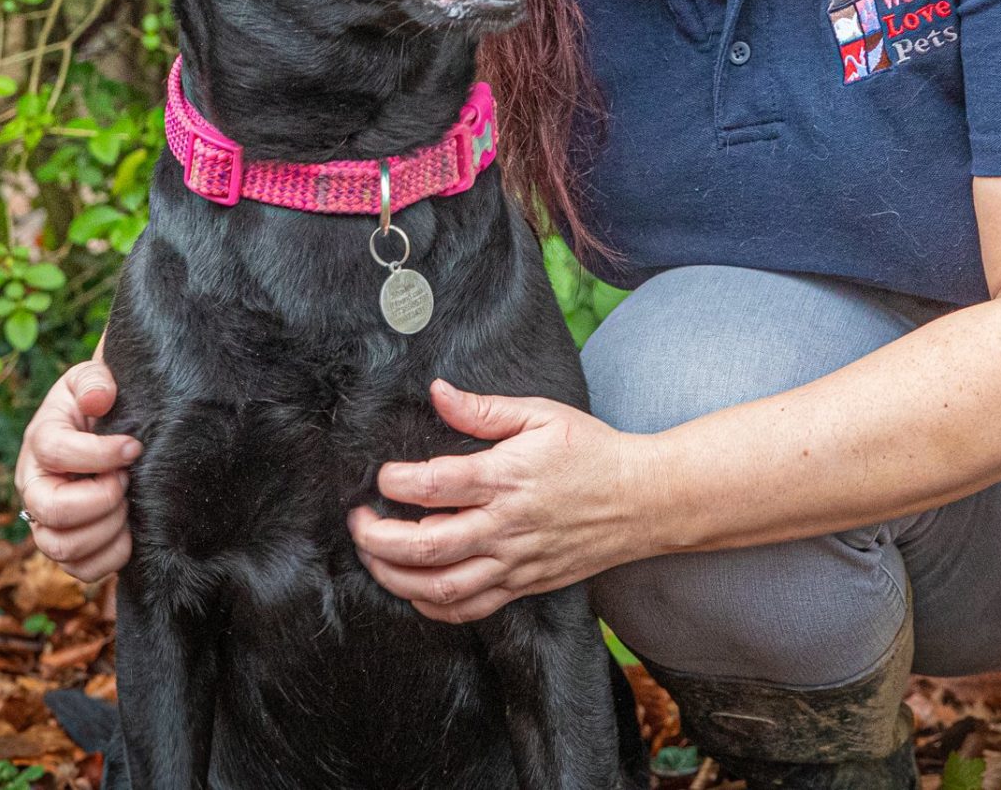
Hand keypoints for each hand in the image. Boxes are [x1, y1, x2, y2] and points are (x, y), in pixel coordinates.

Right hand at [14, 354, 141, 580]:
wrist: (107, 432)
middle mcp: (35, 487)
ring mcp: (47, 523)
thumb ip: (94, 382)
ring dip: (107, 528)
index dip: (100, 454)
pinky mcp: (68, 549)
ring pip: (62, 548)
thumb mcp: (92, 381)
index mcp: (39, 442)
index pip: (55, 453)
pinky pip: (83, 571)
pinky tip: (129, 529)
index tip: (134, 446)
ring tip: (128, 503)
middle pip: (51, 512)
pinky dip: (112, 555)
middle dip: (101, 499)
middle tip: (126, 481)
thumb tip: (99, 398)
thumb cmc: (99, 406)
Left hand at [347, 379, 643, 623]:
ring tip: (373, 557)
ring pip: (441, 587)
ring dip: (395, 576)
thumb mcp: (541, 414)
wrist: (644, 500)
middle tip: (356, 522)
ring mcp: (515, 562)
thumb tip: (437, 392)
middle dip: (376, 538)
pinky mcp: (524, 584)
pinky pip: (470, 608)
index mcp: (506, 477)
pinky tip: (414, 589)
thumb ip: (483, 408)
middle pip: (425, 545)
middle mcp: (506, 526)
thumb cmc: (592, 452)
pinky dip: (433, 606)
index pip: (433, 485)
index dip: (394, 483)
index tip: (381, 477)